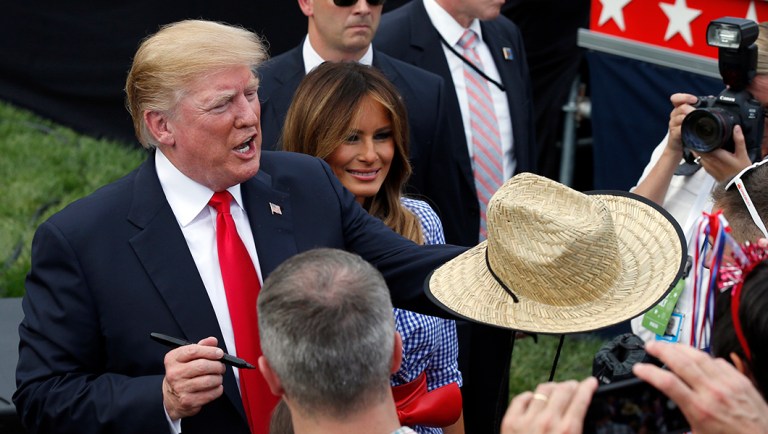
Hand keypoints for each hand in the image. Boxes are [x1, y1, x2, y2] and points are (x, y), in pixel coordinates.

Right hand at [162, 336, 226, 419]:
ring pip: (208, 380)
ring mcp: (180, 388)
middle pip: (202, 366)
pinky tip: (215, 387)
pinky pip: (211, 393)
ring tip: (218, 377)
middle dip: (217, 366)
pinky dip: (218, 389)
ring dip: (218, 378)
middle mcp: (174, 373)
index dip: (210, 351)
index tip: (220, 353)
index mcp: (172, 359)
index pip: (193, 351)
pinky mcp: (188, 401)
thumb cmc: (184, 373)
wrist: (172, 398)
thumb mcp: (188, 357)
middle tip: (221, 367)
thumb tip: (213, 341)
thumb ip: (201, 347)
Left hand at [501, 377, 597, 433]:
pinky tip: (535, 399)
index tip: (591, 382)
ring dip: (553, 388)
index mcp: (568, 431)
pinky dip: (530, 396)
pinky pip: (522, 398)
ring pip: (543, 390)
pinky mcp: (510, 422)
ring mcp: (527, 420)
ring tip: (557, 391)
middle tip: (576, 386)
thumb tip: (582, 422)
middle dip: (572, 385)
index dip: (588, 386)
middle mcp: (548, 422)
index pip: (581, 398)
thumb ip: (578, 431)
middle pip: (563, 389)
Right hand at [633, 341, 767, 433]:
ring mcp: (727, 383)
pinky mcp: (740, 380)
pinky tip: (698, 358)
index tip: (639, 368)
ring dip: (680, 347)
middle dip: (661, 349)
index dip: (649, 372)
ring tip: (669, 345)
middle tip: (650, 345)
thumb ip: (685, 421)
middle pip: (681, 361)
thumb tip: (673, 423)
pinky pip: (718, 361)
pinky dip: (704, 357)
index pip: (667, 382)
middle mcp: (712, 392)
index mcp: (699, 409)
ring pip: (699, 356)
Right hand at [666, 93, 698, 155]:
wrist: (679, 145)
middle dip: (691, 109)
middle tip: (698, 113)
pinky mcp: (674, 134)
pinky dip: (685, 129)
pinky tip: (690, 130)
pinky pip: (678, 130)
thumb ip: (699, 106)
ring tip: (696, 121)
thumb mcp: (692, 116)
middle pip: (681, 108)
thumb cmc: (688, 129)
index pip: (676, 98)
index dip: (684, 97)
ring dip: (689, 119)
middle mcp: (675, 115)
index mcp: (679, 108)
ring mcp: (673, 125)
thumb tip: (711, 97)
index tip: (694, 100)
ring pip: (680, 118)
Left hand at [694, 125, 751, 181]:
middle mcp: (709, 161)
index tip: (698, 132)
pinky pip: (701, 161)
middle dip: (697, 142)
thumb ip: (739, 140)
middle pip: (697, 149)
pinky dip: (702, 156)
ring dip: (698, 149)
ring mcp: (707, 167)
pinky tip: (707, 152)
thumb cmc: (741, 171)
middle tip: (698, 135)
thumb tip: (736, 128)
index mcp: (716, 155)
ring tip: (701, 142)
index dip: (698, 138)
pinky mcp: (708, 171)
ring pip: (698, 155)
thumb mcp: (742, 154)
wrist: (739, 185)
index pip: (701, 145)